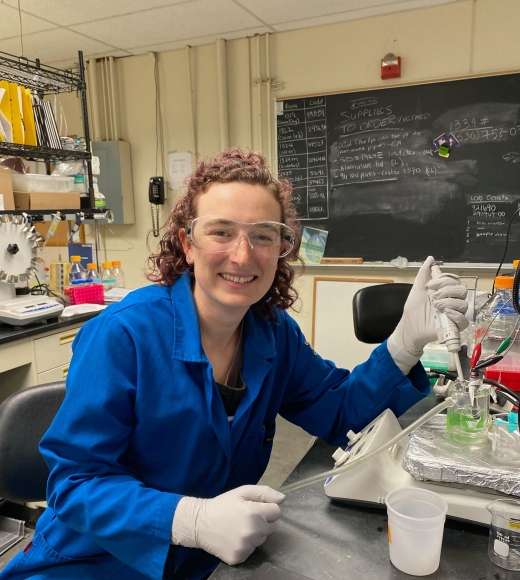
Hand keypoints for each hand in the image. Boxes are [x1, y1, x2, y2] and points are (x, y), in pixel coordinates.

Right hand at [171, 485, 285, 564]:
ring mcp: (245, 547)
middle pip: (271, 527)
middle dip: (262, 521)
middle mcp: (252, 532)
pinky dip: (246, 545)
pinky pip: (251, 550)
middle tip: (246, 517)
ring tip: (239, 527)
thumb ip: (264, 493)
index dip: (267, 509)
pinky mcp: (239, 558)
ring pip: (261, 539)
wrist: (199, 523)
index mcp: (253, 513)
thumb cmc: (222, 505)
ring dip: (255, 533)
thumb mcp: (242, 492)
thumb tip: (282, 499)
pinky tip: (234, 537)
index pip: (277, 513)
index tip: (256, 508)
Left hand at [387, 256, 468, 373]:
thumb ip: (424, 273)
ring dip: (449, 303)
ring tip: (436, 306)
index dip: (444, 281)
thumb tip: (431, 258)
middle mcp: (452, 301)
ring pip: (464, 304)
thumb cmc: (414, 308)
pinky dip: (455, 315)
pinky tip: (445, 313)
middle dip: (447, 291)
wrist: (409, 326)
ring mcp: (455, 314)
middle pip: (462, 291)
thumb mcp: (417, 288)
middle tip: (434, 297)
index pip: (454, 281)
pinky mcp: (455, 326)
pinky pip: (464, 319)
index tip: (430, 286)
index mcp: (445, 291)